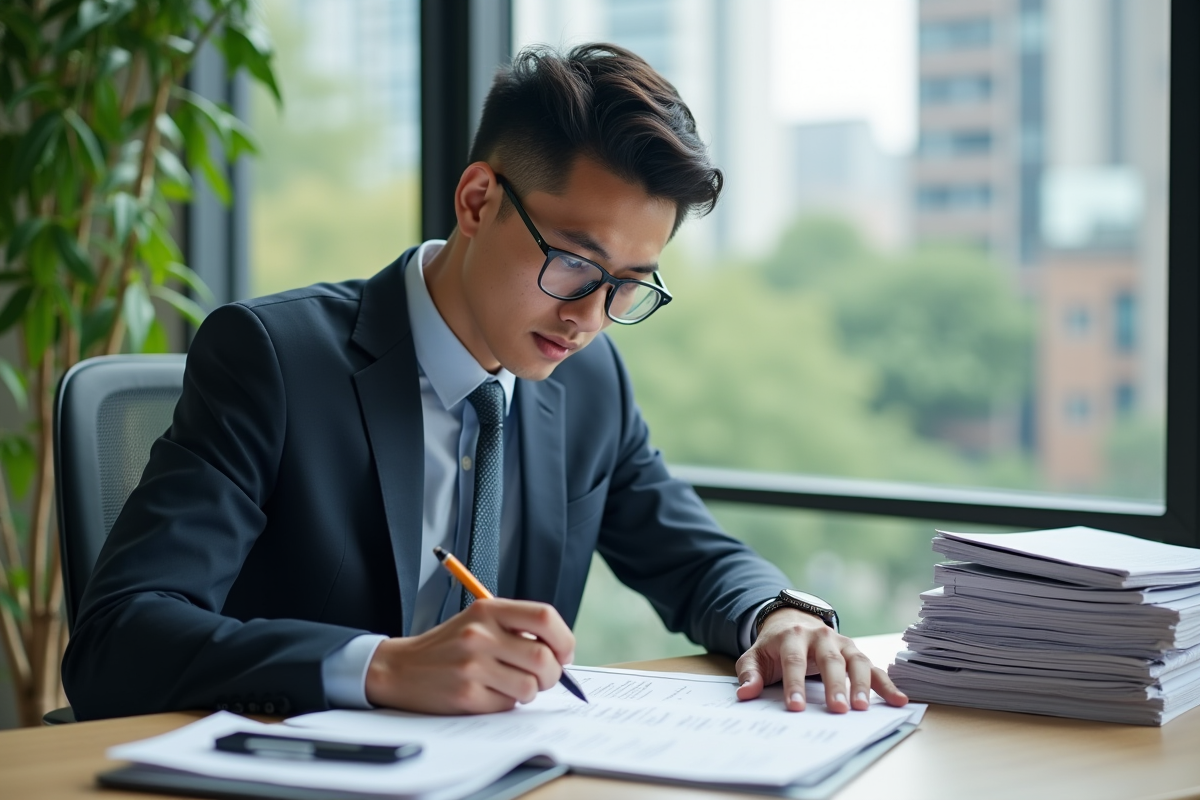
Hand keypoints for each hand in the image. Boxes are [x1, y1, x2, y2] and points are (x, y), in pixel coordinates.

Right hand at [364, 598, 574, 713]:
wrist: (400, 668)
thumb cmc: (449, 645)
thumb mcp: (479, 621)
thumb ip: (517, 628)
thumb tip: (562, 652)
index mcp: (488, 610)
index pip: (545, 617)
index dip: (563, 638)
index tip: (564, 653)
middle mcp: (480, 634)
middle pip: (544, 657)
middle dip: (552, 674)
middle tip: (543, 677)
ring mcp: (472, 665)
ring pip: (530, 686)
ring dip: (529, 691)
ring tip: (512, 685)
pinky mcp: (465, 694)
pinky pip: (508, 705)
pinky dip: (506, 703)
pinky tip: (490, 694)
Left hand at [735, 607, 907, 712]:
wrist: (793, 622)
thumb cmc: (774, 647)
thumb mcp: (755, 656)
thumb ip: (750, 673)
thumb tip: (746, 693)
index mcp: (792, 636)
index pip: (793, 662)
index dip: (794, 685)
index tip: (796, 708)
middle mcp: (820, 637)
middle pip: (829, 660)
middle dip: (834, 685)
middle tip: (838, 709)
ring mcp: (841, 643)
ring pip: (855, 661)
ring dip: (861, 684)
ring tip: (863, 708)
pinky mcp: (855, 652)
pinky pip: (873, 667)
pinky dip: (887, 683)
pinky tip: (899, 700)